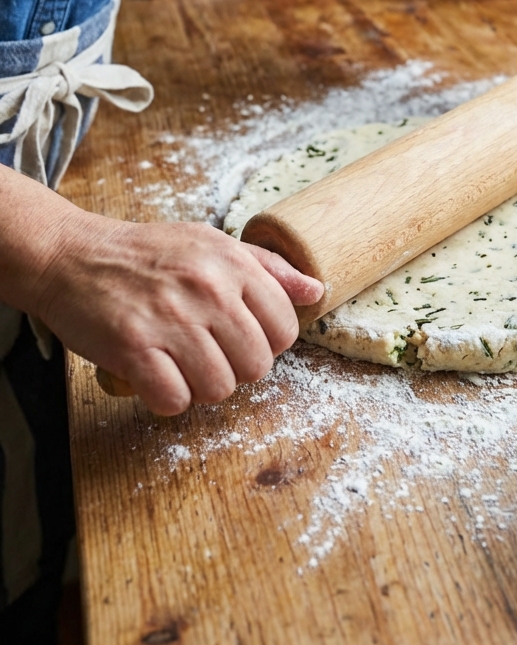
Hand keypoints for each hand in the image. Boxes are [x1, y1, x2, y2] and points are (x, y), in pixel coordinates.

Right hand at [35, 212, 322, 415]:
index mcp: (231, 262)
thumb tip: (316, 291)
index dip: (266, 343)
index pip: (285, 328)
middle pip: (256, 366)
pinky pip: (174, 400)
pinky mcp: (134, 347)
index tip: (240, 338)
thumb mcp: (211, 244)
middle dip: (235, 369)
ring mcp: (171, 319)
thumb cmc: (146, 254)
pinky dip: (166, 398)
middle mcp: (207, 289)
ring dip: (200, 387)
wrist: (71, 256)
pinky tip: (155, 376)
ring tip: (180, 364)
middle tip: (207, 354)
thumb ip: (268, 268)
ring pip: (219, 389)